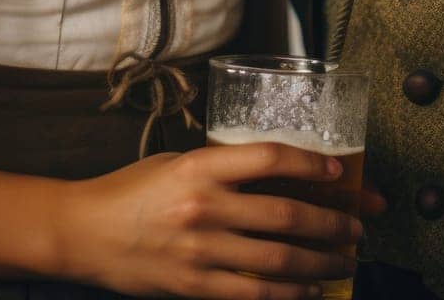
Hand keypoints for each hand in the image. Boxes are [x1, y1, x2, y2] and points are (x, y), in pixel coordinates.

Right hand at [59, 139, 362, 297]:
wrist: (85, 232)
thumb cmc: (132, 191)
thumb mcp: (177, 162)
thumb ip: (222, 168)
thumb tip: (276, 174)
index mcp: (201, 164)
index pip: (270, 158)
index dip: (312, 163)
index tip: (340, 171)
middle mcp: (205, 206)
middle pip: (286, 214)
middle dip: (333, 221)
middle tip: (358, 225)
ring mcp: (201, 250)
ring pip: (280, 259)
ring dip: (322, 261)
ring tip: (346, 261)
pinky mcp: (195, 287)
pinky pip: (255, 295)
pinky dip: (291, 295)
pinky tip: (312, 290)